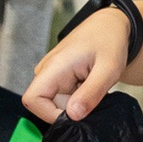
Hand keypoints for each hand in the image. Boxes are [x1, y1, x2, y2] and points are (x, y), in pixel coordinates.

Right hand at [22, 8, 130, 123]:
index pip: (32, 100)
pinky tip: (91, 86)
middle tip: (95, 97)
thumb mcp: (108, 69)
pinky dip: (80, 99)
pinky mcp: (59, 80)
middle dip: (71, 110)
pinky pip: (65, 99)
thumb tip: (73, 115)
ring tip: (95, 87)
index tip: (76, 115)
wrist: (110, 26)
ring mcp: (52, 76)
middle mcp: (47, 72)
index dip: (49, 114)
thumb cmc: (109, 40)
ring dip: (78, 104)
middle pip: (47, 105)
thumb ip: (91, 93)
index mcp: (54, 66)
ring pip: (58, 104)